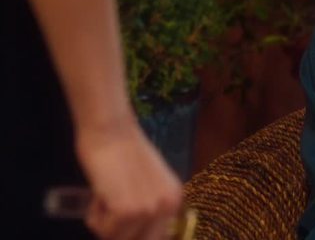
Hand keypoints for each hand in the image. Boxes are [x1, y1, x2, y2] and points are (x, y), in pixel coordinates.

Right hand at [76, 118, 182, 239]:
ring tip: (105, 195)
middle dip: (120, 234)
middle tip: (107, 218)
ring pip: (118, 239)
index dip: (135, 236)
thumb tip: (135, 234)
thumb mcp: (147, 182)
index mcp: (175, 199)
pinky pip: (104, 230)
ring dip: (104, 223)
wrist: (111, 130)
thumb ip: (147, 205)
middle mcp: (168, 206)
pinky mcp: (127, 210)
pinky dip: (94, 216)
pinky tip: (100, 192)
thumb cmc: (122, 151)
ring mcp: (149, 209)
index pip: (158, 237)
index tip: (122, 231)